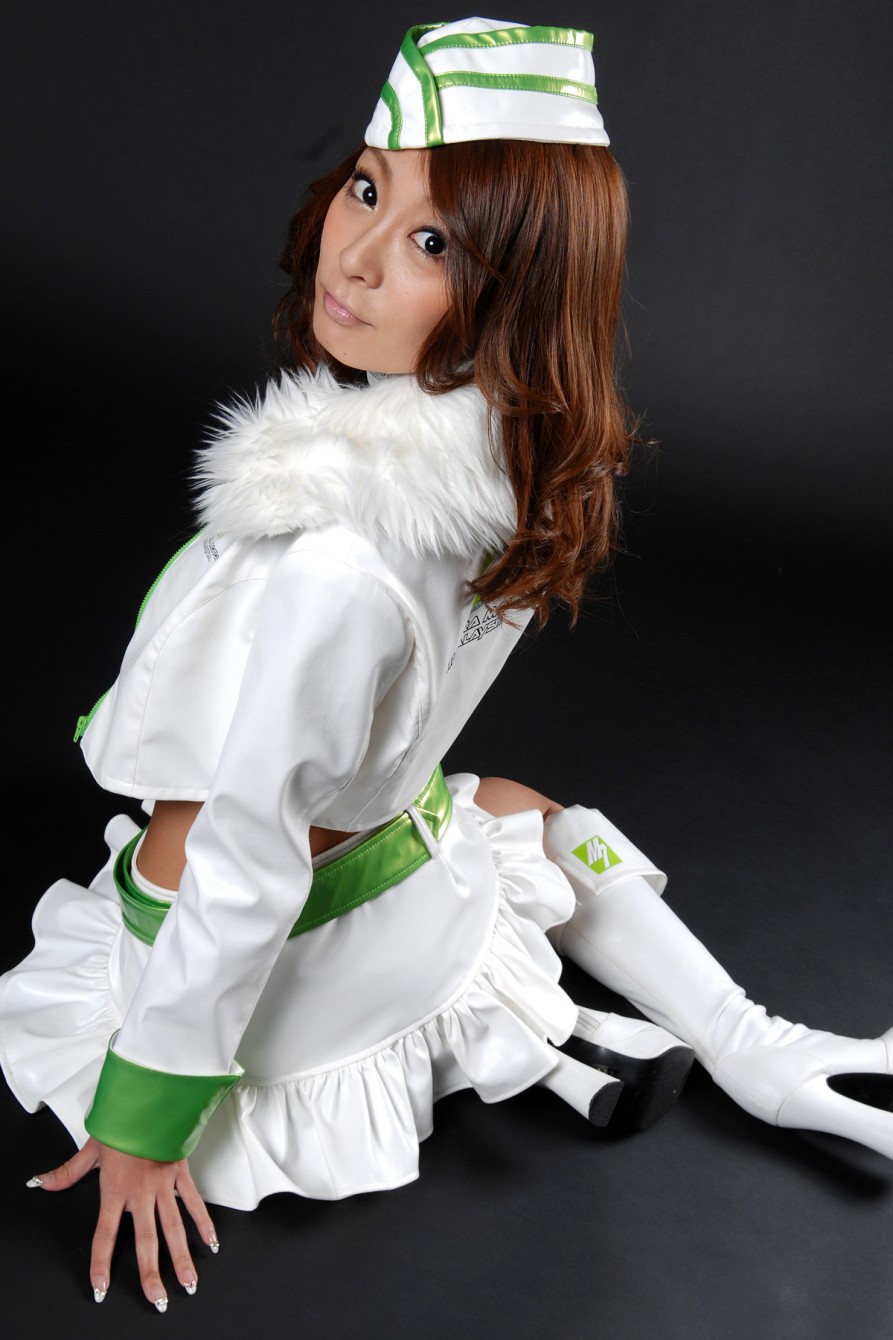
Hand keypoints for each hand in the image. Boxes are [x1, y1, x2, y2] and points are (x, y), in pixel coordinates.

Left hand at [30, 1137, 218, 1308]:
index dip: (101, 1264)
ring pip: (173, 1228)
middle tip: (159, 1299)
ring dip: (181, 1257)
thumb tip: (41, 1183)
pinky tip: (211, 1242)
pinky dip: (203, 1222)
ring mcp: (163, 1185)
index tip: (101, 1288)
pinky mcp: (180, 1172)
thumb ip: (67, 1172)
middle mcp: (140, 1193)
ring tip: (189, 1282)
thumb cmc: (121, 1121)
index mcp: (115, 1189)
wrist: (149, 1098)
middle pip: (146, 1241)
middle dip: (151, 1273)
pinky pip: (193, 1201)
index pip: (105, 1235)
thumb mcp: (91, 1147)